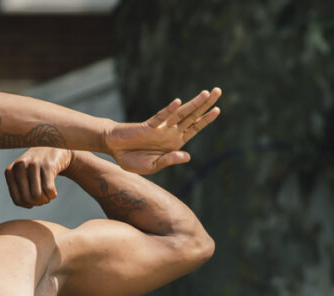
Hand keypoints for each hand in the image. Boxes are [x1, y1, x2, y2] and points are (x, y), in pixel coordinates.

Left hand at [5, 147, 74, 207]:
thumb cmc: (36, 166)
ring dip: (46, 200)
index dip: (28, 205)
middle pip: (27, 199)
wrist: (52, 147)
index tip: (34, 201)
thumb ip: (19, 189)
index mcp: (11, 171)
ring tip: (48, 195)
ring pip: (37, 195)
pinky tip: (53, 191)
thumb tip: (27, 204)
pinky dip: (52, 195)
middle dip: (38, 203)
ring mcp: (33, 164)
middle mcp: (20, 166)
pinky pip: (48, 189)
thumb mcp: (23, 175)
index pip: (17, 200)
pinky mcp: (47, 165)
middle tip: (44, 198)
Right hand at [103, 88, 221, 174]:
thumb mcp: (152, 166)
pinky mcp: (149, 125)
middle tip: (218, 91)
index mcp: (174, 143)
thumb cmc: (133, 160)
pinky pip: (161, 117)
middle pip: (192, 116)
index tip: (217, 109)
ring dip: (193, 104)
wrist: (114, 150)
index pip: (194, 129)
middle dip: (205, 104)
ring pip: (180, 113)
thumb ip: (169, 160)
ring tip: (206, 93)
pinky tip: (178, 103)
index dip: (205, 119)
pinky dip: (169, 110)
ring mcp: (161, 128)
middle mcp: (170, 132)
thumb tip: (187, 156)